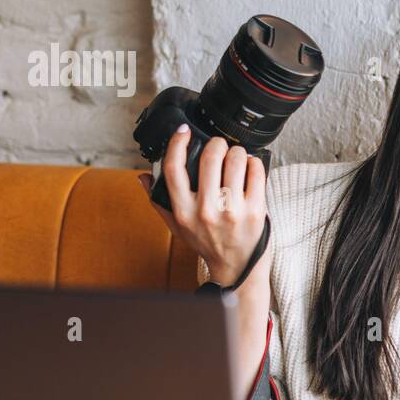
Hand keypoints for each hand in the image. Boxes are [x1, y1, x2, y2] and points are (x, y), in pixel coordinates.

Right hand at [137, 124, 267, 285]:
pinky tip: (250, 167)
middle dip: (216, 144)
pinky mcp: (256, 211)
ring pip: (235, 160)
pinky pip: (256, 172)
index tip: (183, 131)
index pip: (173, 169)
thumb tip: (143, 175)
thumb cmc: (207, 244)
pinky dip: (254, 163)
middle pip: (210, 158)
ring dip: (237, 151)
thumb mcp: (177, 226)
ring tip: (236, 157)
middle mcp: (206, 211)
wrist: (236, 268)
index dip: (177, 143)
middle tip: (219, 146)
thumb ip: (159, 200)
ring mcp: (232, 211)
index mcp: (183, 211)